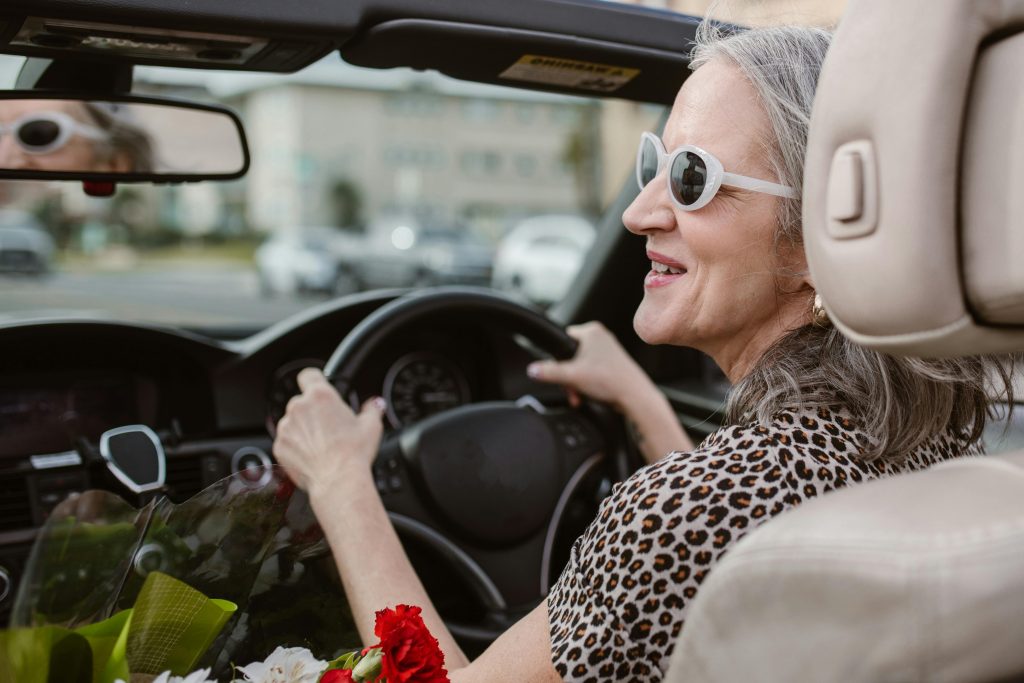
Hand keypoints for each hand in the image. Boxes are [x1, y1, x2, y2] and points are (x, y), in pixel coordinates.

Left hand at [272, 367, 385, 494]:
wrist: (337, 480)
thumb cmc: (354, 452)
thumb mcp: (371, 426)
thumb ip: (372, 409)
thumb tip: (375, 404)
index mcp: (320, 396)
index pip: (308, 375)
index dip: (315, 381)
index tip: (320, 388)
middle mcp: (299, 407)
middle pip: (302, 401)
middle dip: (313, 411)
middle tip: (329, 426)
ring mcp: (286, 427)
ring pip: (293, 422)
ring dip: (303, 429)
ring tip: (321, 445)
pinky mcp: (279, 446)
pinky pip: (286, 441)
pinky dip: (295, 447)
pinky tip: (312, 456)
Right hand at [526, 321, 649, 410]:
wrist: (635, 397)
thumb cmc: (610, 381)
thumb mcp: (571, 376)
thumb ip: (548, 372)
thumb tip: (533, 369)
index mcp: (591, 331)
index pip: (562, 339)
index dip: (557, 358)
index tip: (560, 372)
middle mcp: (601, 337)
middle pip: (571, 355)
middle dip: (568, 376)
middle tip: (571, 388)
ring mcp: (608, 350)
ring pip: (580, 365)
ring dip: (576, 382)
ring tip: (580, 394)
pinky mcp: (613, 363)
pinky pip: (592, 370)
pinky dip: (587, 383)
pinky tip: (588, 394)